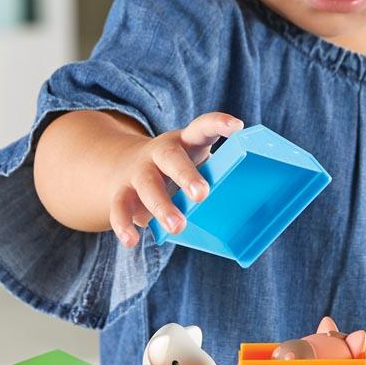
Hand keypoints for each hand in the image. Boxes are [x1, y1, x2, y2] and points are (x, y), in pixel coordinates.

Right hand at [109, 112, 243, 247]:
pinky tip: (132, 241)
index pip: (202, 127)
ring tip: (178, 227)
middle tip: (202, 195)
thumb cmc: (175, 170)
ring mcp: (139, 171)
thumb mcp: (194, 164)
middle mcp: (160, 152)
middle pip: (170, 157)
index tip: (236, 126)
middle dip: (186, 175)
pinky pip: (120, 206)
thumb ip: (214, 177)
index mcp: (184, 141)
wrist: (124, 165)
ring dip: (162, 205)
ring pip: (147, 184)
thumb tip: (245, 211)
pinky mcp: (121, 192)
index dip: (218, 123)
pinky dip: (124, 224)